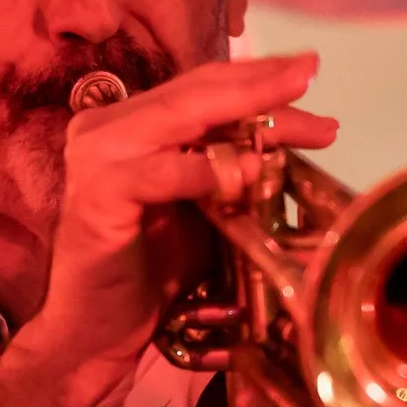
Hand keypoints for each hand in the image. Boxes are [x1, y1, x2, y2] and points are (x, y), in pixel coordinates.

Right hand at [18, 52, 334, 406]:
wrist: (96, 333)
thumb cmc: (152, 275)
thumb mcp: (208, 210)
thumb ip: (237, 168)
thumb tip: (303, 135)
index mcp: (132, 123)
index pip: (204, 89)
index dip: (259, 81)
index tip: (311, 78)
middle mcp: (108, 127)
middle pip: (198, 91)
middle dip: (262, 85)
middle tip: (311, 73)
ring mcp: (97, 156)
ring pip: (182, 116)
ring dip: (245, 115)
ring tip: (299, 121)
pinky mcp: (96, 195)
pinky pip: (160, 173)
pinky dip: (207, 172)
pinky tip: (253, 171)